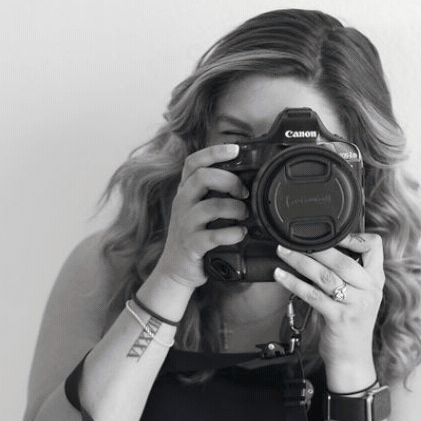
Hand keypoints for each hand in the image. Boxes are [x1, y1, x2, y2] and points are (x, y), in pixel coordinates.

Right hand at [153, 143, 250, 291]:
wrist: (175, 271)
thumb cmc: (193, 238)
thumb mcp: (197, 211)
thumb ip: (213, 194)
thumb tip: (245, 181)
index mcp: (184, 192)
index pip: (193, 162)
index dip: (214, 152)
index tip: (235, 149)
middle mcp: (182, 204)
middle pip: (203, 177)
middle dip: (230, 180)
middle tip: (244, 192)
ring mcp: (185, 224)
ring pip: (211, 206)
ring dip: (235, 208)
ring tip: (244, 215)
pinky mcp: (191, 245)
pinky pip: (214, 235)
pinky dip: (233, 233)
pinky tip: (241, 234)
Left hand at [272, 233, 384, 391]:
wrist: (352, 358)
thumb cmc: (350, 325)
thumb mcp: (359, 296)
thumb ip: (349, 275)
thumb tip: (322, 250)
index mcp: (375, 280)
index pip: (375, 247)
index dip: (354, 236)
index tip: (332, 232)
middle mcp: (369, 290)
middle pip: (343, 260)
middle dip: (316, 247)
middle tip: (293, 240)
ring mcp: (356, 305)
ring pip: (325, 276)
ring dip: (300, 262)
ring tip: (283, 253)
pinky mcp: (339, 318)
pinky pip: (313, 295)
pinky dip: (294, 284)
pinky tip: (281, 276)